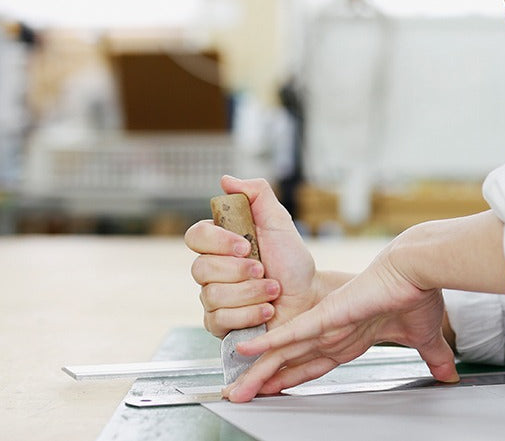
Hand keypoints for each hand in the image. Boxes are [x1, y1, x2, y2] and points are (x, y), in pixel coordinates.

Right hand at [185, 176, 319, 336]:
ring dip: (250, 292)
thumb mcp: (279, 221)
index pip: (196, 236)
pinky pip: (219, 320)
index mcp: (219, 243)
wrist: (308, 297)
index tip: (246, 246)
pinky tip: (267, 310)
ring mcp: (212, 298)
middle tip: (264, 270)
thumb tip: (226, 179)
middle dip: (239, 271)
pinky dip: (249, 313)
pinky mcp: (219, 324)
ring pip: (212, 296)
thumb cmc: (291, 261)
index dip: (217, 242)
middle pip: (200, 269)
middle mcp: (211, 270)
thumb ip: (257, 194)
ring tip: (273, 290)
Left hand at [221, 243, 457, 402]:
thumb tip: (450, 374)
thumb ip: (432, 357)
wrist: (420, 269)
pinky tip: (248, 353)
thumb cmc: (419, 294)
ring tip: (235, 389)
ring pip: (285, 353)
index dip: (291, 378)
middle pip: (291, 362)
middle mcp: (333, 330)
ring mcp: (328, 323)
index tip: (272, 390)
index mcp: (350, 335)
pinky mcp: (328, 314)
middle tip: (238, 395)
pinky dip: (270, 344)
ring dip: (259, 372)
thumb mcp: (425, 337)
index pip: (313, 364)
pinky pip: (294, 334)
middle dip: (265, 381)